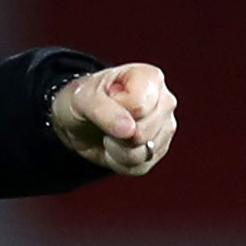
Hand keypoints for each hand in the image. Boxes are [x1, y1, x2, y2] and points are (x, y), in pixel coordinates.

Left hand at [50, 62, 179, 175]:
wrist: (80, 121)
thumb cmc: (85, 100)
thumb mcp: (83, 98)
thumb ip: (104, 110)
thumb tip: (129, 130)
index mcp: (150, 78)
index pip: (138, 106)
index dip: (115, 111)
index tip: (107, 101)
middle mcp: (165, 101)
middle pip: (143, 132)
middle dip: (117, 133)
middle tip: (107, 120)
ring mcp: (165, 127)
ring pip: (143, 153)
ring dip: (117, 149)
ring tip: (110, 132)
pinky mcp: (159, 150)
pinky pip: (140, 166)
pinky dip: (120, 161)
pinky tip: (116, 145)